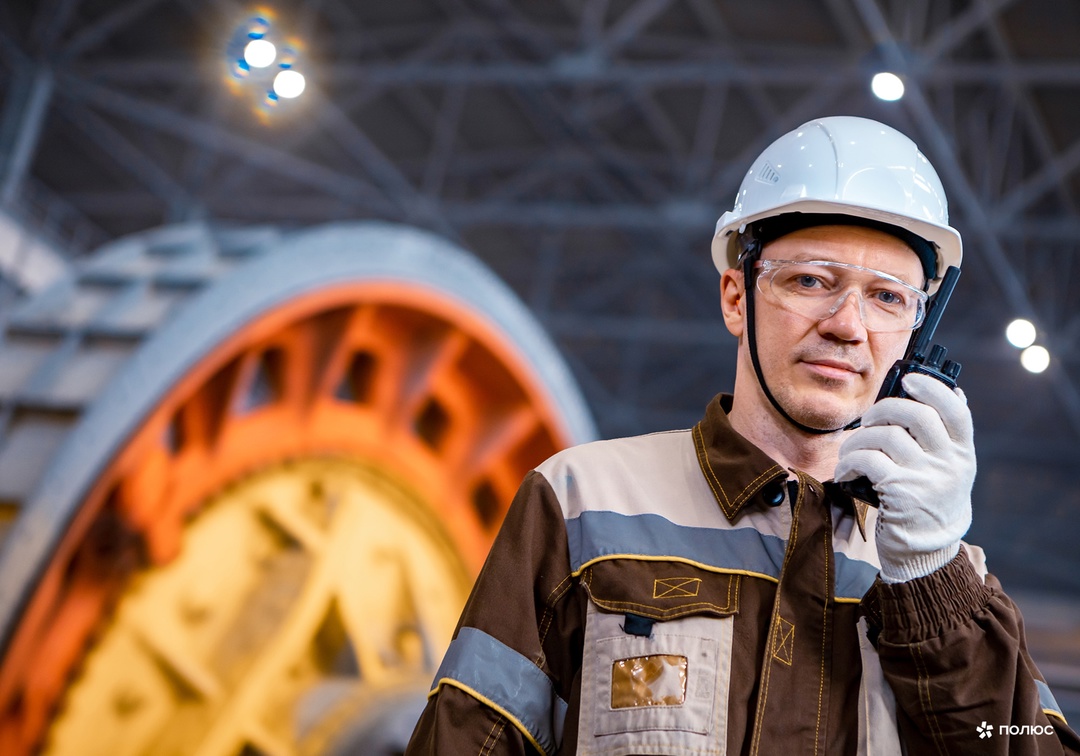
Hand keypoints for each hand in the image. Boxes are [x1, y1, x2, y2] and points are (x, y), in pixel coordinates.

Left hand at [834, 373, 975, 582]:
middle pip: (916, 414)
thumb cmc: (926, 502)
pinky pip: (868, 460)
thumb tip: (926, 391)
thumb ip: (938, 439)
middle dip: (883, 409)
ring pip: (886, 435)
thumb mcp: (944, 471)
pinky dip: (849, 462)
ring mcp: (927, 478)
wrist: (924, 553)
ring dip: (858, 439)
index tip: (911, 380)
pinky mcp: (901, 493)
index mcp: (963, 453)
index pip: (956, 410)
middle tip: (869, 420)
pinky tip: (845, 471)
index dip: (933, 388)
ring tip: (850, 451)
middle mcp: (950, 463)